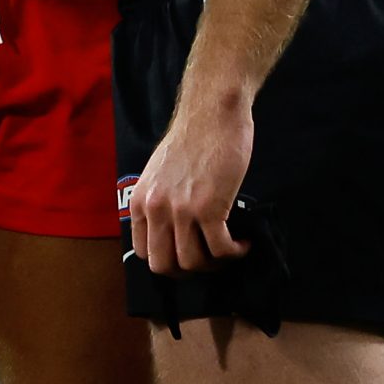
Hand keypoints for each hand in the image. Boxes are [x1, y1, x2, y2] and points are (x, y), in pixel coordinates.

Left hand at [127, 91, 253, 275]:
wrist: (211, 113)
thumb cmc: (191, 140)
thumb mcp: (158, 174)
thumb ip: (159, 203)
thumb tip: (170, 234)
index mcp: (140, 201)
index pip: (144, 253)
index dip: (169, 260)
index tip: (188, 253)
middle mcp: (155, 209)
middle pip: (165, 266)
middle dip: (190, 270)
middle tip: (209, 259)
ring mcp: (181, 210)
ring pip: (194, 263)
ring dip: (216, 263)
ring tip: (229, 247)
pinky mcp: (210, 208)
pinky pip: (221, 250)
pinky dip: (235, 252)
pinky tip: (243, 242)